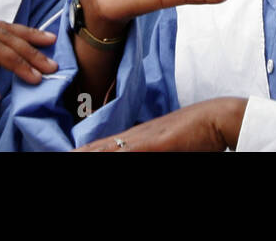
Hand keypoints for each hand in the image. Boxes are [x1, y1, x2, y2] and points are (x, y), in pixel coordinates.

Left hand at [76, 98, 246, 151]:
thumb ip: (154, 148)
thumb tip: (145, 147)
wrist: (216, 118)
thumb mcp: (168, 145)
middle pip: (96, 149)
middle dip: (77, 154)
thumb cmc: (196, 134)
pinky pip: (123, 152)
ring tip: (66, 157)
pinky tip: (90, 155)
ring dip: (86, 154)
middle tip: (59, 156)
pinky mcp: (152, 143)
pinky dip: (105, 154)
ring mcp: (141, 138)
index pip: (100, 148)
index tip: (66, 154)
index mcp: (136, 137)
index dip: (82, 153)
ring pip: (104, 150)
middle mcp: (134, 136)